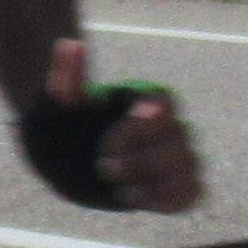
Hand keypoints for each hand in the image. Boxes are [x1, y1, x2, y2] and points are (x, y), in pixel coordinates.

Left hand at [17, 35, 202, 212]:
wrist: (61, 157)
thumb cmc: (62, 124)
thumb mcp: (57, 104)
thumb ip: (66, 79)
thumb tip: (71, 44)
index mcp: (143, 101)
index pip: (164, 106)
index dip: (143, 124)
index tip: (111, 137)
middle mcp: (164, 127)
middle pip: (178, 139)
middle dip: (143, 158)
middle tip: (104, 167)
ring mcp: (169, 158)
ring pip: (189, 165)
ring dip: (159, 181)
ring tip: (122, 190)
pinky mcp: (168, 186)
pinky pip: (190, 192)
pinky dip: (174, 199)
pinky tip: (144, 202)